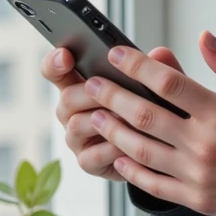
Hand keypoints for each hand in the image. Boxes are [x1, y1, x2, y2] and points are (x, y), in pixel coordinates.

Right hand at [43, 43, 187, 184]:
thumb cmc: (152, 112)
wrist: (160, 151)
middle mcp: (74, 111)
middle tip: (109, 89)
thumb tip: (160, 53)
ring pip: (76, 125)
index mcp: (82, 85)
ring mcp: (78, 138)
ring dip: (103, 120)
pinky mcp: (88, 162)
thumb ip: (157, 69)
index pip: (56, 70)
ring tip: (127, 117)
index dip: (55, 62)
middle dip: (89, 93)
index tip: (66, 55)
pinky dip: (111, 149)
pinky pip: (91, 155)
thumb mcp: (156, 86)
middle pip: (66, 97)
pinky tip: (129, 145)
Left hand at [78, 31, 215, 215]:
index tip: (117, 55)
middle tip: (92, 84)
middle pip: (145, 115)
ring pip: (142, 151)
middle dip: (113, 97)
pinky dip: (131, 170)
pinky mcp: (197, 199)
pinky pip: (154, 184)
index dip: (137, 66)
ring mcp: (198, 176)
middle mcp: (205, 146)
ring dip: (115, 131)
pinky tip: (119, 156)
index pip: (168, 83)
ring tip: (96, 117)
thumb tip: (204, 37)